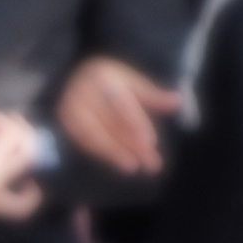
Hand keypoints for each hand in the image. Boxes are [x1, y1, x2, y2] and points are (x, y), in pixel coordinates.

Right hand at [0, 109, 44, 229]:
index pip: (12, 137)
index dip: (5, 122)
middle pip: (26, 159)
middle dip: (23, 137)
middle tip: (10, 128)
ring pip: (27, 196)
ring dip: (33, 176)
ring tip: (27, 163)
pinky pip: (12, 210)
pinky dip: (22, 198)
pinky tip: (16, 184)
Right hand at [56, 55, 177, 177]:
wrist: (74, 75)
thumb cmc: (110, 79)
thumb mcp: (132, 81)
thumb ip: (152, 95)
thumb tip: (178, 102)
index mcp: (103, 77)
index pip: (122, 105)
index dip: (136, 125)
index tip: (150, 143)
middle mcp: (83, 92)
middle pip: (110, 123)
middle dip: (131, 145)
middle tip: (151, 163)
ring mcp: (70, 108)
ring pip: (94, 136)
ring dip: (114, 154)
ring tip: (134, 167)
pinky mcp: (64, 122)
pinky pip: (83, 141)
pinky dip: (101, 153)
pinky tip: (118, 162)